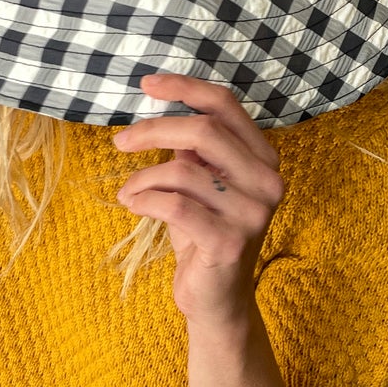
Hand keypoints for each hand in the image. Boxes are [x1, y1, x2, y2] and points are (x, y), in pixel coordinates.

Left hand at [114, 75, 283, 327]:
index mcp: (263, 159)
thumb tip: (161, 111)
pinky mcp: (228, 242)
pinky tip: (133, 206)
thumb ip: (193, 150)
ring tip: (128, 194)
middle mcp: (267, 182)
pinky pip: (175, 206)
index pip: (225, 106)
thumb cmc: (203, 236)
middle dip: (153, 131)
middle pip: (204, 131)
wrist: (216, 301)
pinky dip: (144, 200)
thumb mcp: (199, 185)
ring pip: (183, 171)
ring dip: (142, 179)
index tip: (147, 85)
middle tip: (120, 142)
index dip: (185, 88)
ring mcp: (252, 213)